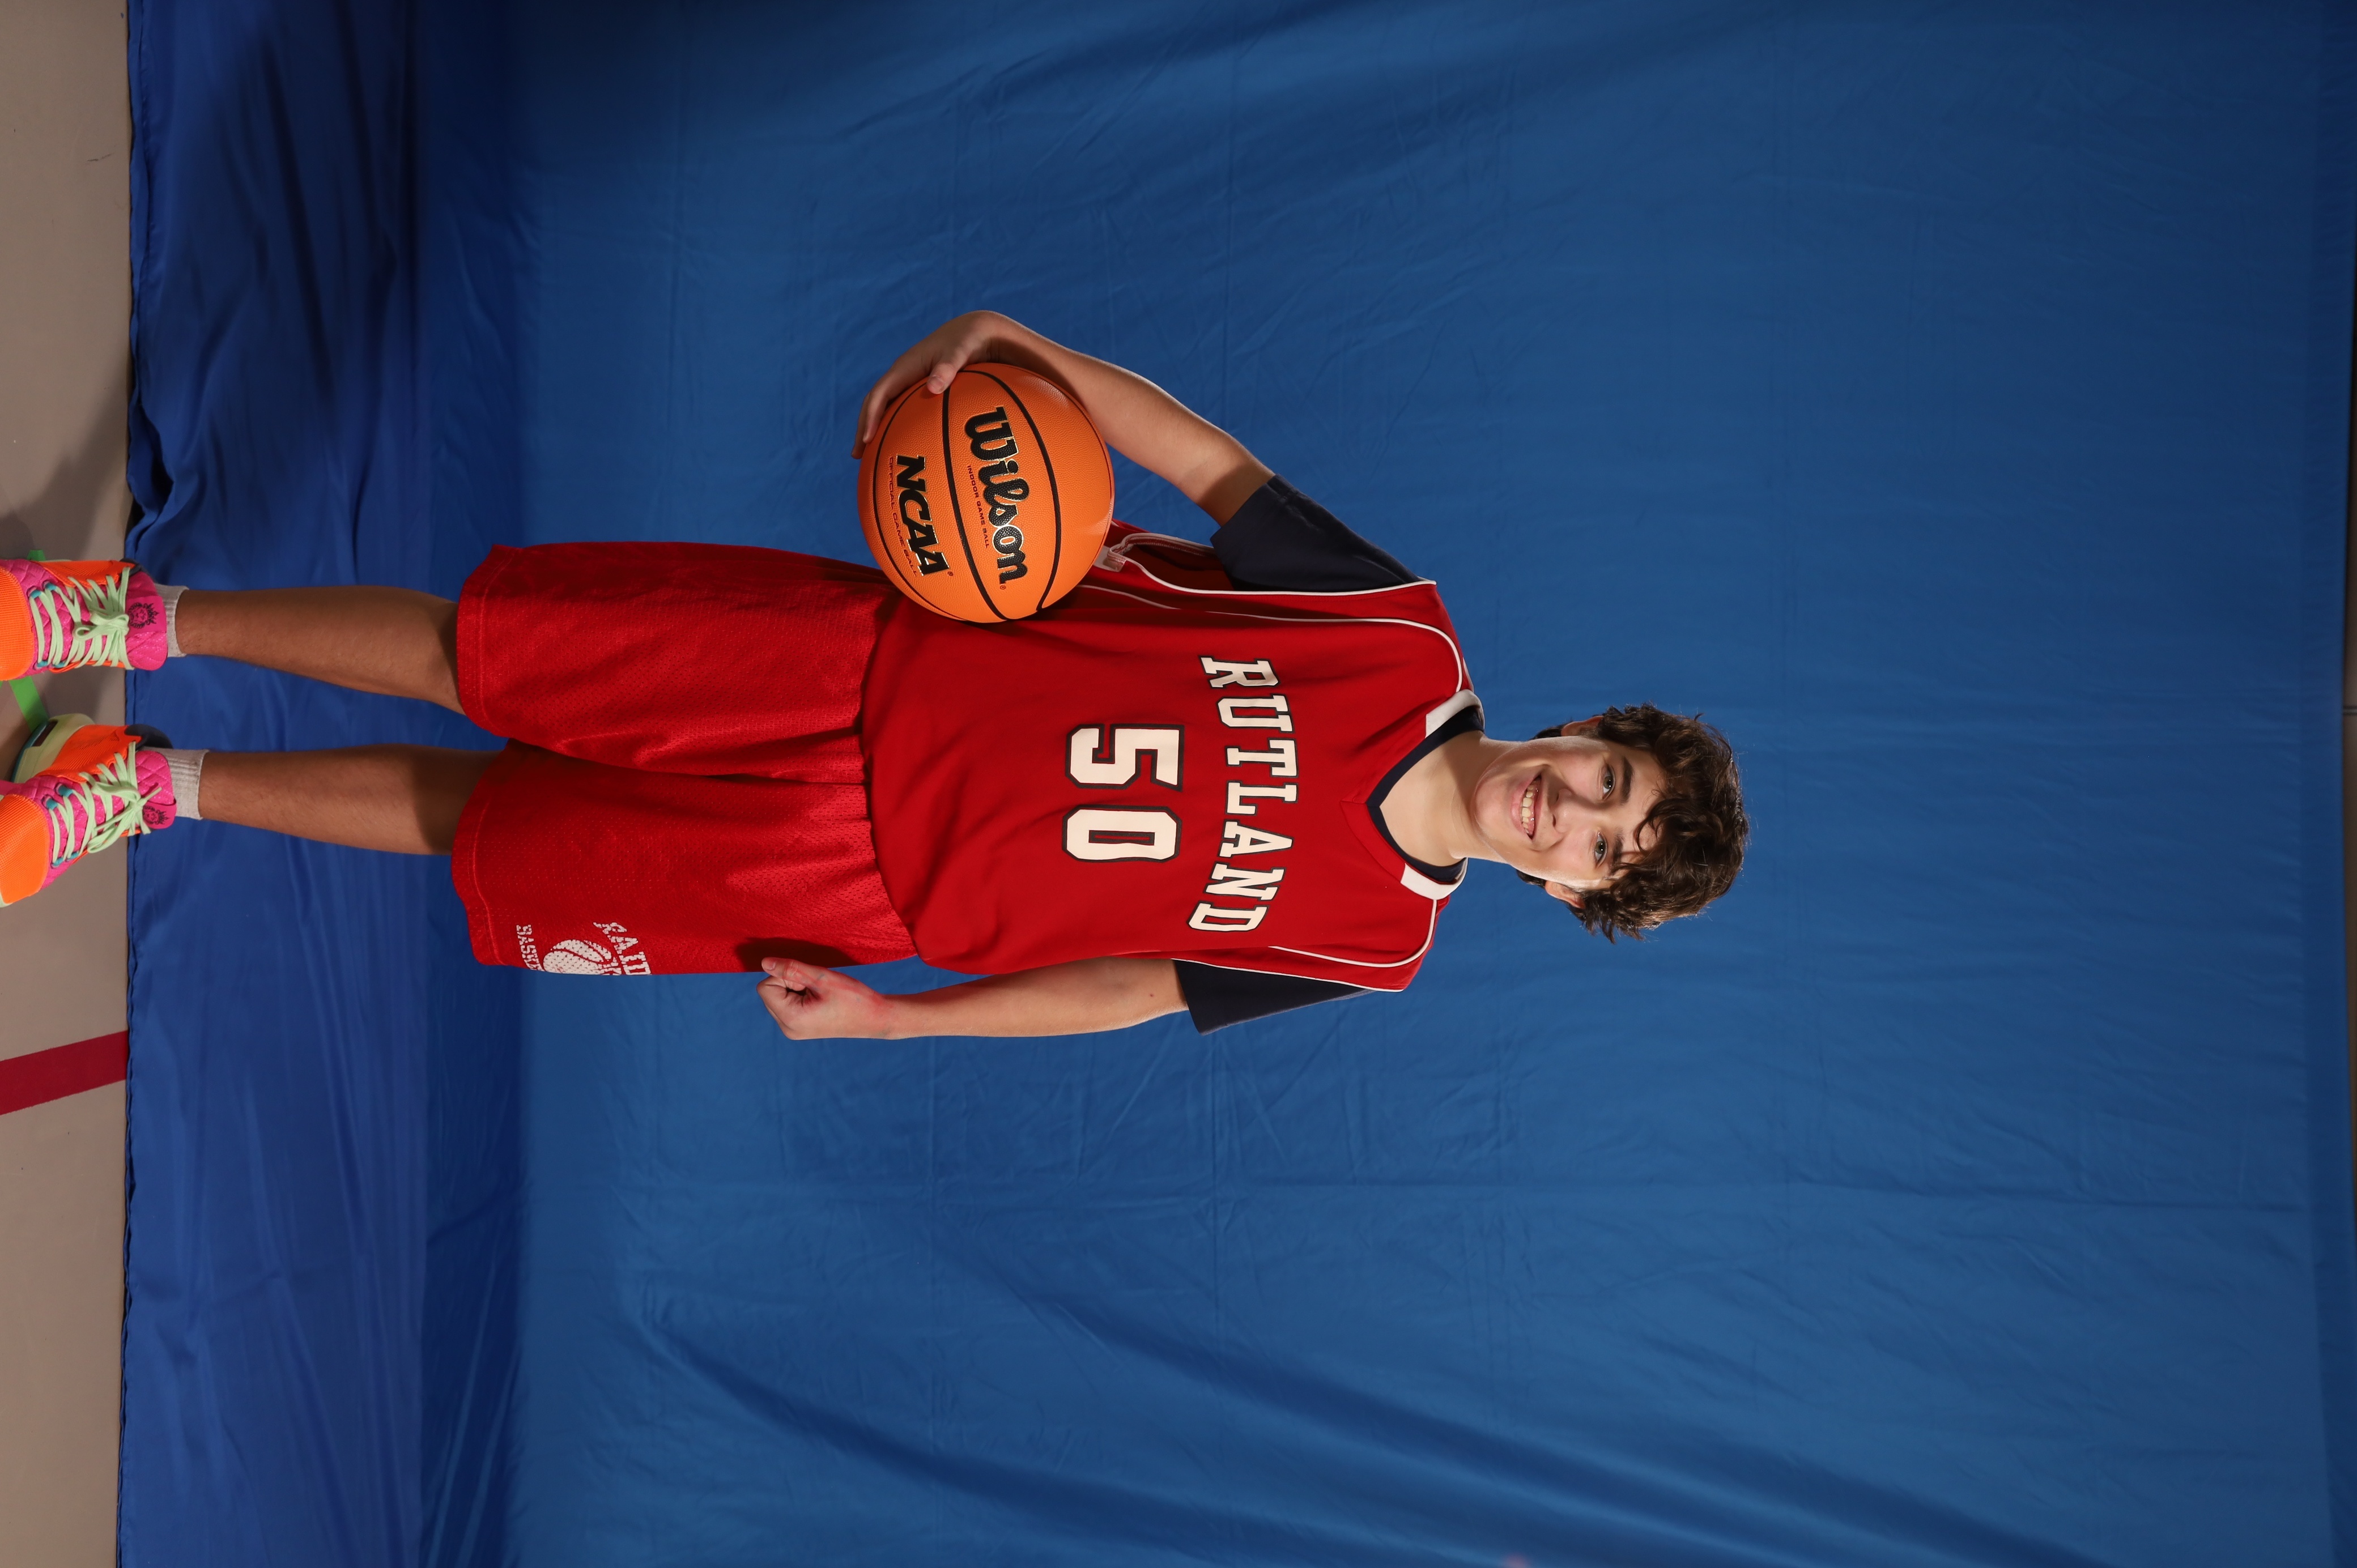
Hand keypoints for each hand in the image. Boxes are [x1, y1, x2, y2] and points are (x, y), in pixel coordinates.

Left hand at [756, 957, 899, 1039]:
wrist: (874, 1018)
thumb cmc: (852, 998)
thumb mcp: (821, 978)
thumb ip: (791, 969)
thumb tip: (764, 962)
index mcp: (790, 1018)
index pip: (765, 987)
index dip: (784, 976)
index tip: (809, 981)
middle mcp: (787, 1028)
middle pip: (770, 993)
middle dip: (789, 983)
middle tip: (817, 987)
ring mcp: (793, 1030)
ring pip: (779, 997)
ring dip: (795, 988)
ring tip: (820, 994)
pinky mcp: (799, 1027)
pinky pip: (788, 1004)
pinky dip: (800, 996)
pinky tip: (820, 999)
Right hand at [853, 311, 1012, 456]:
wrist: (975, 331)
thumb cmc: (968, 340)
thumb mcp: (960, 351)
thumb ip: (948, 366)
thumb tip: (933, 387)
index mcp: (905, 367)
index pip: (880, 394)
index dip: (870, 416)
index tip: (866, 439)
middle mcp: (902, 375)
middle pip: (876, 404)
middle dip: (865, 428)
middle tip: (858, 455)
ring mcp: (910, 383)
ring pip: (886, 408)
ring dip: (876, 429)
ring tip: (872, 456)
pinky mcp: (920, 388)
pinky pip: (902, 409)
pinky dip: (896, 426)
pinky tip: (903, 445)